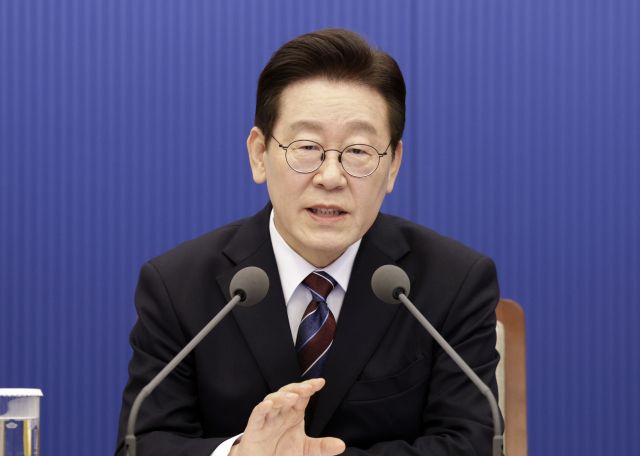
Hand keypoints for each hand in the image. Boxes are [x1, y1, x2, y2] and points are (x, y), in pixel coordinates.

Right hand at [229, 378, 344, 455]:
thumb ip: (322, 447)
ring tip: (292, 398)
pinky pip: (257, 414)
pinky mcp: (254, 428)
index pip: (302, 396)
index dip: (310, 387)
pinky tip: (269, 404)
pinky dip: (262, 408)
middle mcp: (281, 413)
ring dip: (282, 397)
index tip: (321, 382)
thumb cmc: (282, 453)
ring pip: (272, 400)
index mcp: (293, 414)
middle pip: (287, 393)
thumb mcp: (306, 451)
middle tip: (308, 388)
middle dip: (297, 388)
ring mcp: (267, 419)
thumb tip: (341, 445)